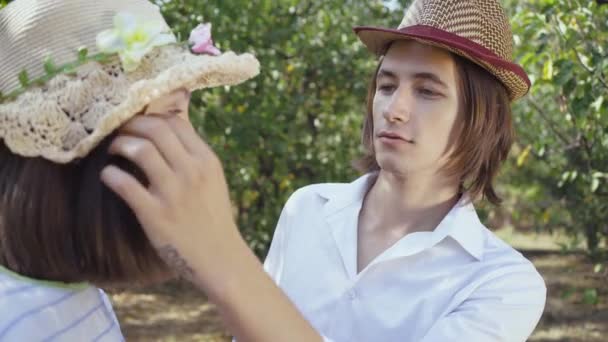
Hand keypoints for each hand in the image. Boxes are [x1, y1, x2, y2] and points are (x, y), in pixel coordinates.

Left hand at [102, 114, 322, 341]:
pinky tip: (109, 175)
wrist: (219, 257)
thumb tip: (173, 124)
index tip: (139, 124)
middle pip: (155, 129)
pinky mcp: (155, 214)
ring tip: (113, 150)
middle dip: (131, 125)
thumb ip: (193, 154)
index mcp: (207, 161)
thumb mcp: (213, 179)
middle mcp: (192, 172)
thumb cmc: (212, 216)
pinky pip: (124, 183)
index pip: (176, 123)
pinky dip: (111, 174)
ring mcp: (173, 193)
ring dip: (120, 144)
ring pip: (139, 150)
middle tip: (120, 131)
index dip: (152, 117)